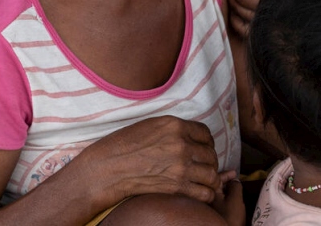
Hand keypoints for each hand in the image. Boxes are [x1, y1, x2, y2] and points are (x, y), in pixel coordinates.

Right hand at [76, 116, 222, 205]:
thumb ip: (173, 129)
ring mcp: (181, 166)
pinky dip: (207, 194)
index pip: (205, 133)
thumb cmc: (124, 145)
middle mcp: (181, 144)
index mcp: (175, 125)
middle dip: (209, 161)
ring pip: (212, 174)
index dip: (206, 142)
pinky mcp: (177, 186)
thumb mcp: (150, 125)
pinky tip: (200, 192)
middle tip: (202, 166)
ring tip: (204, 180)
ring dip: (210, 178)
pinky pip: (205, 193)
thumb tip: (189, 135)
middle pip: (210, 154)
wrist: (109, 167)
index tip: (203, 148)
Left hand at [211, 177, 244, 225]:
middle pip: (215, 185)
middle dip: (226, 180)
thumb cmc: (230, 216)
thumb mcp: (235, 199)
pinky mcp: (213, 213)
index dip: (227, 173)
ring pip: (217, 193)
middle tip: (235, 177)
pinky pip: (219, 201)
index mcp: (209, 191)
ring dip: (226, 189)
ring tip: (235, 186)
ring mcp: (209, 206)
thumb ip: (235, 186)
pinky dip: (225, 197)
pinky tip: (231, 198)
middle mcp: (207, 198)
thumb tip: (234, 180)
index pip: (216, 178)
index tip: (235, 171)